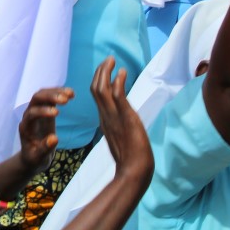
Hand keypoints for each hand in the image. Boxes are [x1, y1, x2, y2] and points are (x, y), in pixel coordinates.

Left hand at [18, 86, 73, 174]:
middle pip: (36, 99)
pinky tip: (71, 93)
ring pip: (43, 95)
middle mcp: (29, 116)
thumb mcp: (38, 158)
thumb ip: (44, 149)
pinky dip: (59, 93)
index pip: (31, 114)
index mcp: (26, 127)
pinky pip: (50, 99)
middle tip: (65, 99)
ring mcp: (37, 111)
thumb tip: (54, 138)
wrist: (33, 156)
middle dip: (49, 96)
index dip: (42, 111)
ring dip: (55, 92)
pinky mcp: (45, 111)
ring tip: (71, 94)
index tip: (57, 113)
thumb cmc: (34, 158)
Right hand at [92, 57, 152, 181]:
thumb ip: (120, 128)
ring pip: (102, 88)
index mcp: (104, 120)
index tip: (106, 70)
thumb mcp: (122, 139)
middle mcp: (105, 116)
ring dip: (106, 72)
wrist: (134, 170)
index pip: (97, 96)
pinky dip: (118, 82)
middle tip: (108, 60)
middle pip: (95, 88)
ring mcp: (113, 116)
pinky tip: (122, 72)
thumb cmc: (131, 160)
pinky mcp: (125, 118)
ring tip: (112, 60)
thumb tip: (125, 121)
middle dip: (100, 72)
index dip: (100, 81)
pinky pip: (117, 95)